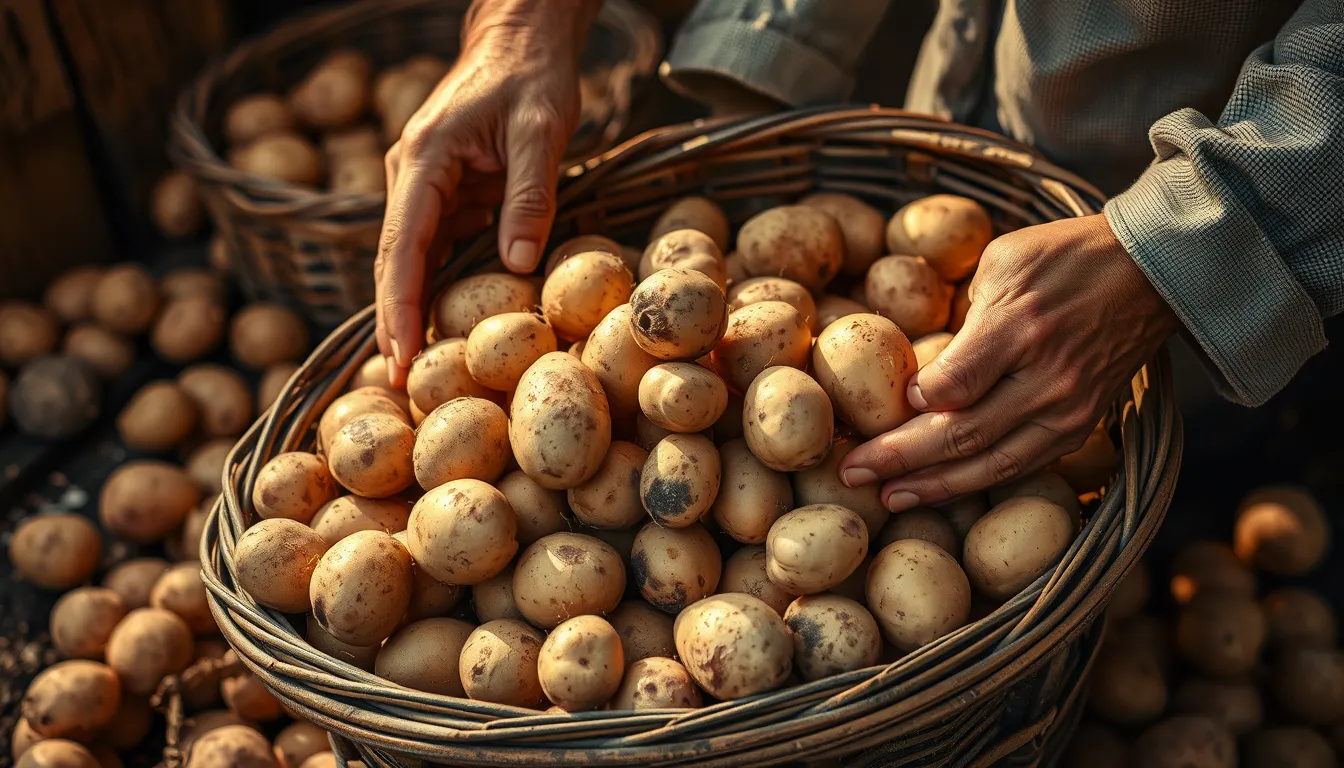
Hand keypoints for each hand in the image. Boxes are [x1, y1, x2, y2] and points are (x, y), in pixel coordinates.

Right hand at [375, 0, 597, 386]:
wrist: (521, 38)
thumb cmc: (531, 75)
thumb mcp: (541, 129)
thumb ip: (529, 195)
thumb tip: (518, 263)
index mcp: (424, 159)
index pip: (402, 244)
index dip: (400, 304)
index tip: (401, 353)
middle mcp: (412, 176)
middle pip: (395, 261)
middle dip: (395, 322)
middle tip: (399, 384)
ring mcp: (426, 187)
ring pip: (412, 260)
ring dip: (414, 312)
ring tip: (418, 371)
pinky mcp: (447, 194)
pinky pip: (437, 249)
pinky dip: (438, 288)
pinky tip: (446, 328)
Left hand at [839, 213, 1180, 511]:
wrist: (1151, 271)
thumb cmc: (1064, 256)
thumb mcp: (1004, 260)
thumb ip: (962, 314)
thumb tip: (921, 367)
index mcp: (1020, 325)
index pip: (956, 385)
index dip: (913, 409)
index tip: (877, 415)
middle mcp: (1047, 376)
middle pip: (963, 434)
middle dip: (900, 460)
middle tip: (851, 473)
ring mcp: (1069, 407)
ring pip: (992, 464)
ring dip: (934, 487)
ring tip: (887, 498)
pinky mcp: (1082, 426)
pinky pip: (1023, 465)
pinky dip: (978, 483)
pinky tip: (940, 491)